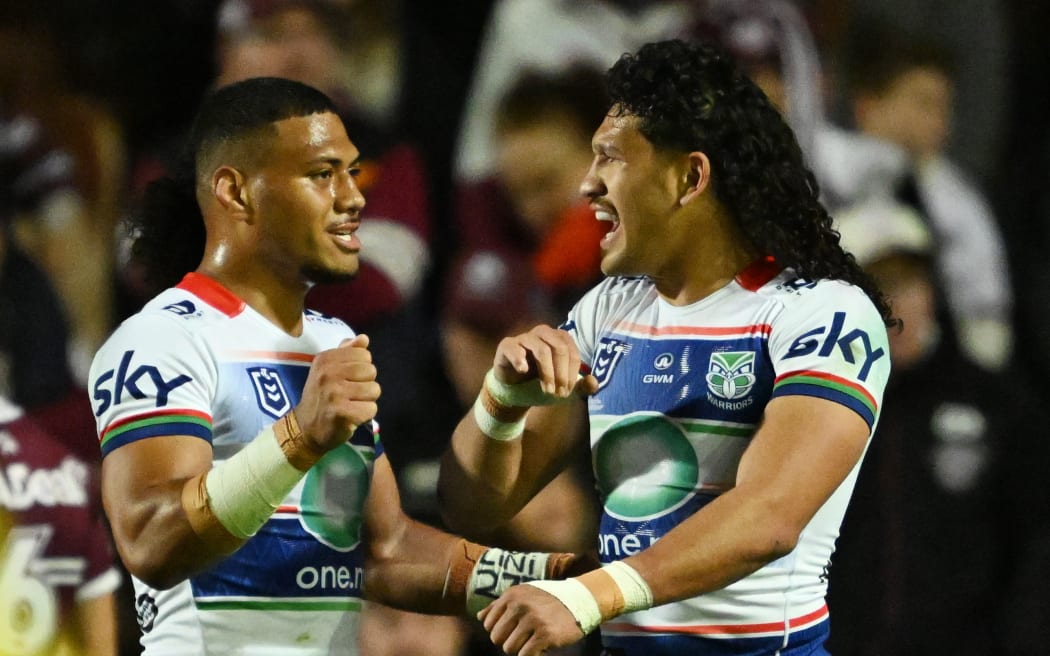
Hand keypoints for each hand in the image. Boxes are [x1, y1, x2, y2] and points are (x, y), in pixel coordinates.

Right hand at [295, 334, 380, 451]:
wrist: (304, 429)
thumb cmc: (321, 397)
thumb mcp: (328, 370)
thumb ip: (347, 352)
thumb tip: (364, 338)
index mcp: (325, 359)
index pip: (364, 354)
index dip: (360, 370)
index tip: (346, 380)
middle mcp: (328, 374)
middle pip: (371, 371)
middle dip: (365, 385)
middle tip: (349, 395)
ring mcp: (334, 393)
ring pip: (374, 390)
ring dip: (366, 401)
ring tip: (350, 405)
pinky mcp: (342, 413)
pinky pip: (371, 409)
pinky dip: (365, 416)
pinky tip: (351, 417)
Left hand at [478, 584, 582, 655]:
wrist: (580, 600)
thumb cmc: (548, 599)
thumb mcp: (523, 594)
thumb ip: (500, 605)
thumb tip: (480, 617)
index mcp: (511, 595)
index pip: (488, 623)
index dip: (499, 631)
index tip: (513, 630)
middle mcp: (519, 605)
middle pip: (496, 638)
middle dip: (508, 641)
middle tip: (523, 638)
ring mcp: (532, 620)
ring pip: (509, 648)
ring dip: (520, 649)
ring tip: (532, 641)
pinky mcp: (545, 634)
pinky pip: (525, 655)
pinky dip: (531, 655)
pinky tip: (541, 648)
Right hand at [493, 325, 598, 399]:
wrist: (514, 392)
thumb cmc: (540, 384)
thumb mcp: (561, 388)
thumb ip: (580, 387)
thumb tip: (595, 382)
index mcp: (559, 339)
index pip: (572, 352)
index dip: (572, 373)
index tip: (567, 393)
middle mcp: (543, 333)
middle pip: (560, 348)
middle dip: (561, 374)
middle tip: (559, 394)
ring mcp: (524, 338)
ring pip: (541, 349)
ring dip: (546, 372)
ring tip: (546, 390)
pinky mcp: (507, 346)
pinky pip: (514, 347)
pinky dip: (520, 359)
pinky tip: (523, 370)